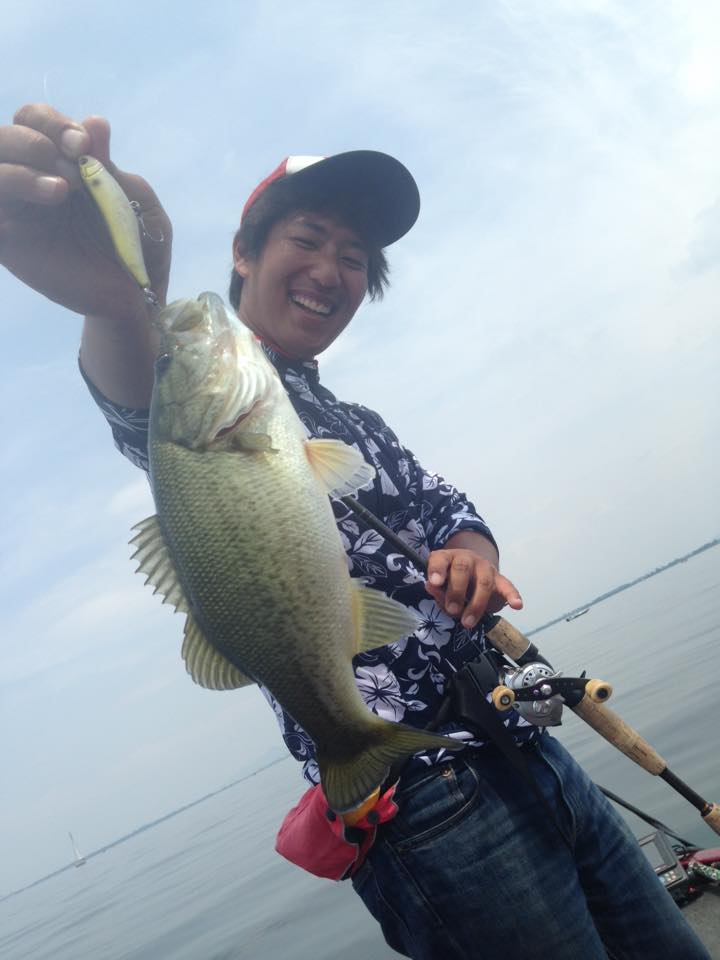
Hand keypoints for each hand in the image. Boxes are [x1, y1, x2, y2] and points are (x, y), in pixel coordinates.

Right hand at [0, 103, 171, 320]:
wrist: (137, 295)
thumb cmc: (140, 245)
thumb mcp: (136, 200)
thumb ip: (111, 164)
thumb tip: (94, 122)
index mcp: (61, 164)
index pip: (35, 122)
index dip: (53, 122)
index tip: (83, 142)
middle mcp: (32, 181)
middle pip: (6, 138)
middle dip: (35, 139)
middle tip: (72, 163)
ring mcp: (18, 212)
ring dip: (21, 169)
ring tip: (64, 190)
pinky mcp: (10, 244)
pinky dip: (8, 193)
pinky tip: (48, 203)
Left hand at [425, 549, 522, 628]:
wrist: (472, 570)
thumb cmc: (450, 580)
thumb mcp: (440, 584)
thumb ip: (436, 589)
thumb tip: (431, 587)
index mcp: (448, 558)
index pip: (441, 559)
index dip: (437, 570)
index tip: (435, 583)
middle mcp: (466, 559)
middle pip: (462, 569)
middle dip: (457, 591)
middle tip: (453, 610)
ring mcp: (484, 568)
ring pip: (483, 581)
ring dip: (476, 604)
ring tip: (468, 622)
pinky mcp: (499, 579)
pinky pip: (507, 585)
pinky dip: (513, 595)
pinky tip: (517, 605)